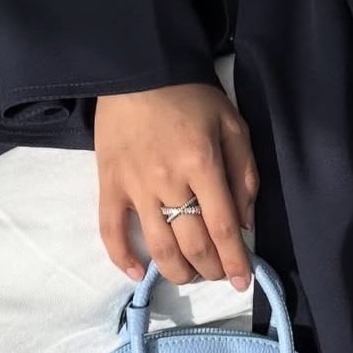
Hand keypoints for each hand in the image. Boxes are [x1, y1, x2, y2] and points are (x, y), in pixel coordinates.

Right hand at [94, 82, 258, 290]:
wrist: (138, 71)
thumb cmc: (191, 97)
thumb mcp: (233, 126)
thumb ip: (244, 175)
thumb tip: (244, 223)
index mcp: (203, 164)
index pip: (222, 227)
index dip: (234, 260)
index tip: (242, 281)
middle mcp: (169, 181)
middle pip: (193, 243)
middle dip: (210, 268)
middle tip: (218, 274)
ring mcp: (135, 186)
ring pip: (157, 246)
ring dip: (177, 271)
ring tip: (189, 275)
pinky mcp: (108, 184)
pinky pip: (110, 230)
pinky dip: (122, 258)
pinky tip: (137, 273)